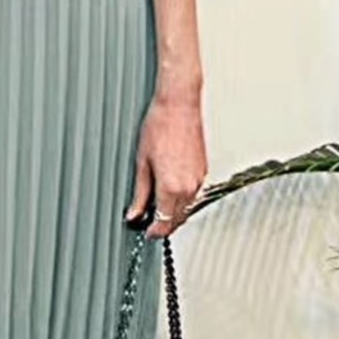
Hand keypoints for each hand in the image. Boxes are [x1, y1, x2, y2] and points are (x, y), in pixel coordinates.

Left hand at [123, 91, 207, 239]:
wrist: (179, 106)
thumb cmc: (160, 127)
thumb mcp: (142, 163)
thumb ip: (140, 194)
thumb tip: (134, 213)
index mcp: (171, 187)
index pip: (164, 222)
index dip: (154, 232)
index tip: (146, 233)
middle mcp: (189, 187)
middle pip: (177, 219)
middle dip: (163, 224)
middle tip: (148, 223)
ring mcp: (199, 180)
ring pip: (187, 208)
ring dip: (173, 213)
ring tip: (156, 207)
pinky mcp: (203, 171)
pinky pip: (193, 195)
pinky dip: (182, 199)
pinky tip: (170, 192)